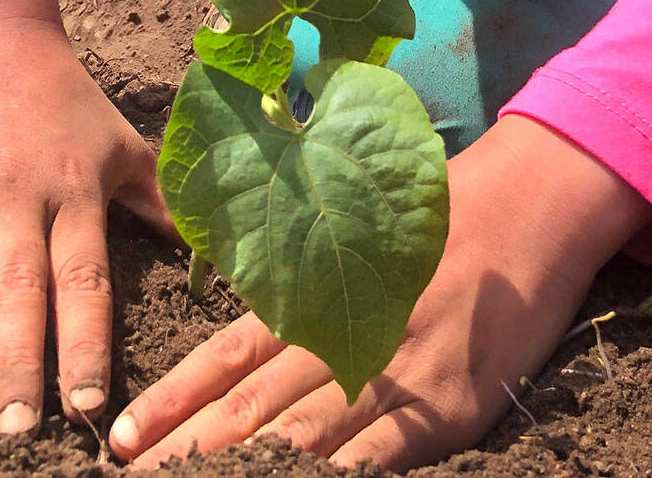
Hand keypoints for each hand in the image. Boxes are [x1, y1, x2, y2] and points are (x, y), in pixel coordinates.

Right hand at [0, 0, 175, 435]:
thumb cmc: (64, 100)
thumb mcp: (118, 141)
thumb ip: (157, 200)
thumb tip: (210, 256)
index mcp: (71, 188)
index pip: (82, 276)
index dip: (86, 339)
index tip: (87, 404)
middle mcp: (13, 193)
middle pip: (16, 284)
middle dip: (17, 358)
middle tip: (15, 428)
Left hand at [107, 114, 651, 471]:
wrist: (531, 201)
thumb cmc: (442, 219)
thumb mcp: (363, 242)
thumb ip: (310, 290)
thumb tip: (246, 349)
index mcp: (318, 291)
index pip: (226, 357)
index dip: (172, 401)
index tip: (121, 439)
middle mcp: (344, 331)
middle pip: (248, 410)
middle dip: (185, 456)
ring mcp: (395, 371)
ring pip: (299, 442)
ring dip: (242, 475)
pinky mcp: (446, 404)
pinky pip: (378, 458)